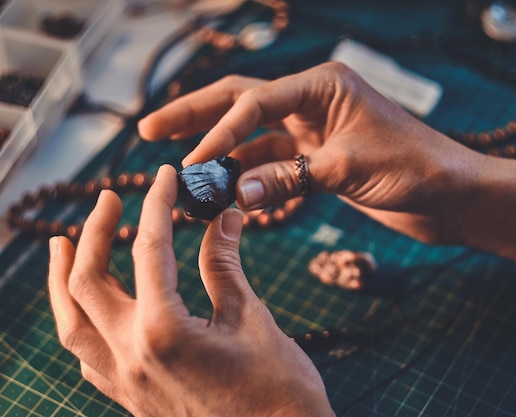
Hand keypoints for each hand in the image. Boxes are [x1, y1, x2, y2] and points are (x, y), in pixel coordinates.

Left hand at [48, 165, 333, 416]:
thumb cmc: (277, 389)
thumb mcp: (251, 318)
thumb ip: (226, 264)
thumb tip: (223, 218)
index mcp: (163, 332)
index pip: (149, 251)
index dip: (158, 205)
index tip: (165, 176)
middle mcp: (131, 356)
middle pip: (88, 282)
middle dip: (95, 232)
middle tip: (108, 198)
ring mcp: (125, 381)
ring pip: (70, 321)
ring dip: (64, 278)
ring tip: (63, 245)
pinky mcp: (130, 397)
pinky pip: (86, 353)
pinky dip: (79, 319)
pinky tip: (90, 305)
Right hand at [138, 62, 483, 243]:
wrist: (450, 196)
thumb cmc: (415, 169)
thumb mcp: (349, 169)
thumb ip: (292, 178)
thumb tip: (237, 193)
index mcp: (323, 85)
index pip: (255, 101)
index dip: (218, 131)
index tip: (192, 163)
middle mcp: (314, 101)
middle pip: (242, 102)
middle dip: (197, 116)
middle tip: (150, 129)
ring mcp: (314, 130)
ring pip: (255, 137)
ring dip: (222, 155)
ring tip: (186, 174)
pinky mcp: (319, 159)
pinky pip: (274, 164)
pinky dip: (251, 177)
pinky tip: (229, 192)